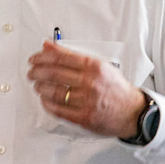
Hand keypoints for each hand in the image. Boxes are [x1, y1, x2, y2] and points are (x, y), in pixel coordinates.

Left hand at [27, 41, 145, 138]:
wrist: (132, 111)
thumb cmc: (115, 88)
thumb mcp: (99, 65)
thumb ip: (73, 55)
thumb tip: (50, 46)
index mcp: (94, 67)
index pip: (60, 58)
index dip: (42, 57)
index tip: (34, 59)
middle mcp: (90, 82)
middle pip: (53, 74)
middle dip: (36, 72)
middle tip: (31, 72)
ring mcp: (87, 101)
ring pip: (54, 92)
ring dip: (40, 88)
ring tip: (37, 85)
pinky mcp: (84, 117)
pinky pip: (59, 110)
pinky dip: (47, 104)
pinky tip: (45, 99)